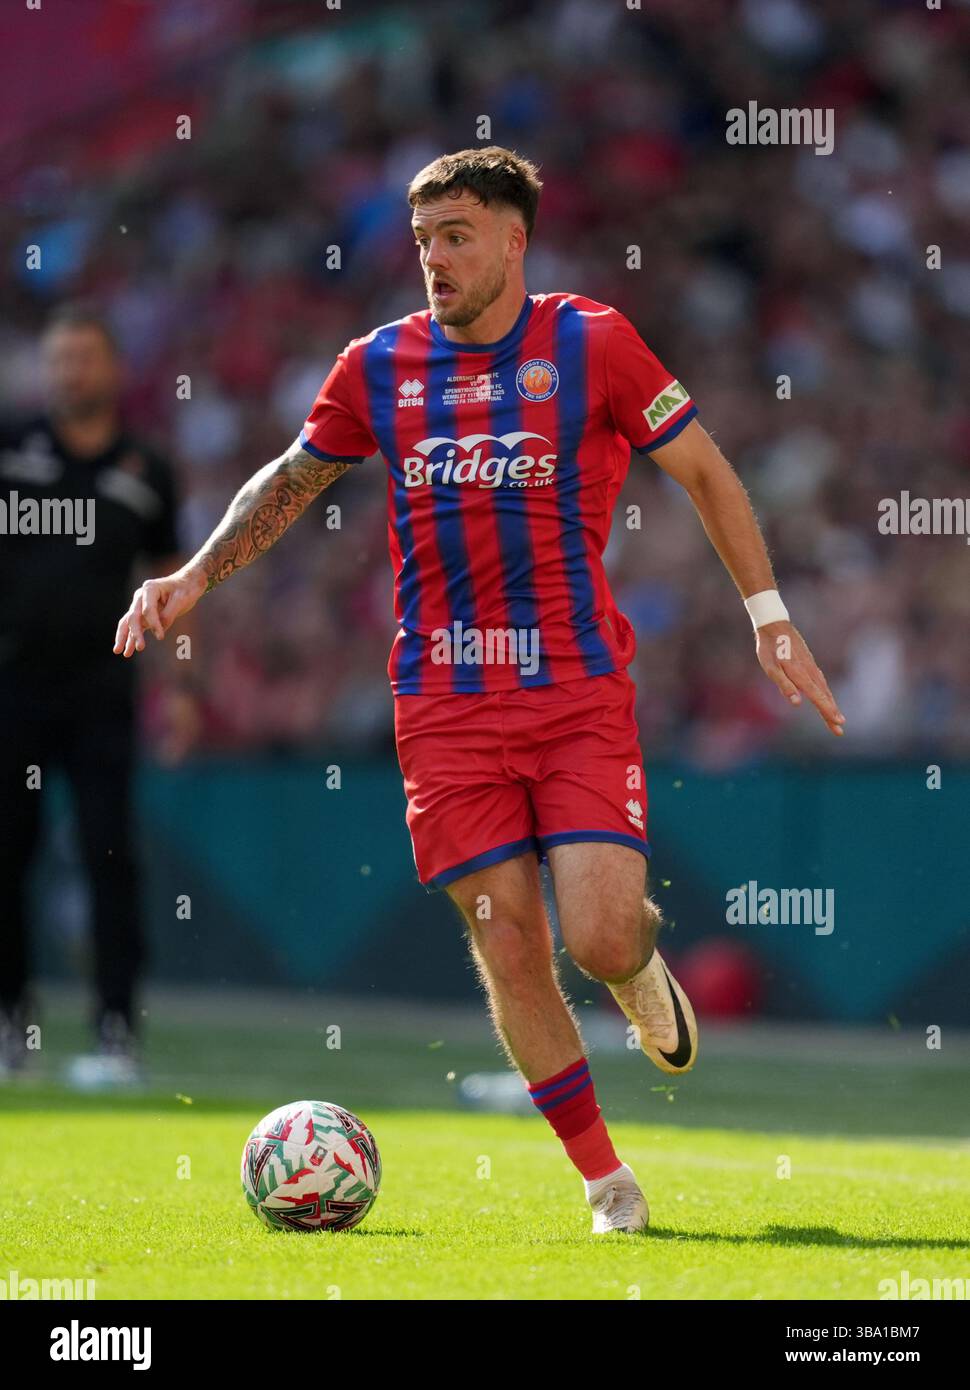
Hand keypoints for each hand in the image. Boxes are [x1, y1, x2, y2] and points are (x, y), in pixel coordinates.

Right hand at [113, 565, 206, 657]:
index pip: (148, 610)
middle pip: (133, 616)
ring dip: (124, 637)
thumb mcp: (181, 600)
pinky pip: (134, 627)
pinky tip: (126, 650)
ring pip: (128, 622)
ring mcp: (140, 605)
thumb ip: (169, 614)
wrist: (187, 583)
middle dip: (135, 633)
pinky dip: (130, 638)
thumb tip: (159, 630)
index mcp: (150, 588)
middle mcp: (141, 596)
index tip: (161, 636)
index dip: (154, 624)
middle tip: (140, 648)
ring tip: (118, 651)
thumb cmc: (185, 589)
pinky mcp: (143, 614)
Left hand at [756, 621, 845, 736]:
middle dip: (832, 713)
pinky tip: (827, 698)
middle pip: (824, 696)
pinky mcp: (810, 664)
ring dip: (831, 705)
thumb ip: (784, 685)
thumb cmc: (769, 648)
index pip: (817, 696)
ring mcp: (811, 667)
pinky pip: (821, 682)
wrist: (774, 625)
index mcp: (800, 674)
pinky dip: (826, 693)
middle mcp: (809, 671)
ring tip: (836, 719)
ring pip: (824, 689)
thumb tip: (797, 703)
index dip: (827, 710)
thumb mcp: (770, 667)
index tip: (838, 723)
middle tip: (840, 731)